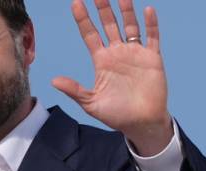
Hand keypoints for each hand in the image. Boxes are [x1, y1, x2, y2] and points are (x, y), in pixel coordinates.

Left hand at [53, 0, 173, 155]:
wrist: (142, 124)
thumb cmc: (117, 115)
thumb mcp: (91, 103)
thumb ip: (75, 90)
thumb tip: (54, 80)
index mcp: (102, 61)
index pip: (90, 35)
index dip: (83, 19)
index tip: (76, 3)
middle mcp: (118, 53)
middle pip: (109, 24)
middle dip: (103, 8)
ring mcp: (135, 54)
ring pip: (130, 26)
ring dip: (126, 10)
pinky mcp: (152, 59)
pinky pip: (152, 37)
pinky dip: (151, 24)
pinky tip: (147, 10)